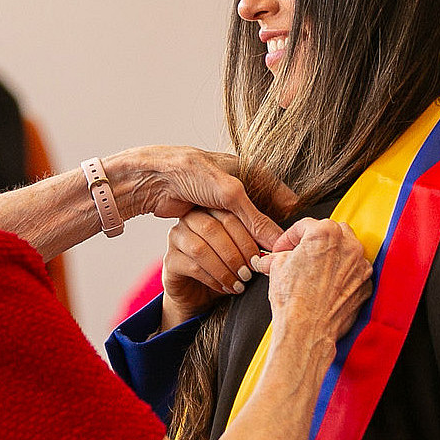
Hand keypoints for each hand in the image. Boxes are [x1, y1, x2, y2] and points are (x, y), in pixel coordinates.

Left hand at [112, 146, 294, 246]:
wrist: (152, 178)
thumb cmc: (191, 173)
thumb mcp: (230, 194)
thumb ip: (255, 218)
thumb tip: (277, 242)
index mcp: (253, 173)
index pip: (282, 201)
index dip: (285, 223)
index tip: (286, 246)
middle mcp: (242, 188)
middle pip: (263, 220)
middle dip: (263, 240)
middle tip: (266, 261)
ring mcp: (224, 203)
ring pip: (244, 230)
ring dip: (246, 247)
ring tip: (250, 267)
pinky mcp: (209, 216)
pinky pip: (226, 235)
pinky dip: (229, 247)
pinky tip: (235, 261)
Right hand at [161, 208, 260, 330]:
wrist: (200, 295)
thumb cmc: (225, 268)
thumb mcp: (243, 251)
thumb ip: (257, 239)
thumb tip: (280, 238)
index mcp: (209, 209)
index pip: (229, 215)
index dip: (248, 235)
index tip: (263, 256)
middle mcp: (189, 220)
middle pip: (213, 228)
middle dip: (237, 252)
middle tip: (252, 270)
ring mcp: (176, 238)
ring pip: (201, 248)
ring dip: (225, 267)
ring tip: (241, 282)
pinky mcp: (170, 260)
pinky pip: (192, 266)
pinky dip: (214, 278)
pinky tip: (227, 287)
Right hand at [257, 218, 371, 348]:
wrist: (306, 329)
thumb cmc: (293, 300)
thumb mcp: (277, 267)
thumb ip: (280, 255)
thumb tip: (275, 259)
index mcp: (325, 233)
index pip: (305, 225)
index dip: (288, 237)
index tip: (282, 249)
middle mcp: (348, 245)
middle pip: (332, 231)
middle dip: (316, 240)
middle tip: (300, 254)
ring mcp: (360, 265)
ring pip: (347, 250)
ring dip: (332, 255)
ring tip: (314, 270)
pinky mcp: (365, 284)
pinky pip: (354, 272)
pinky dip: (343, 275)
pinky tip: (326, 285)